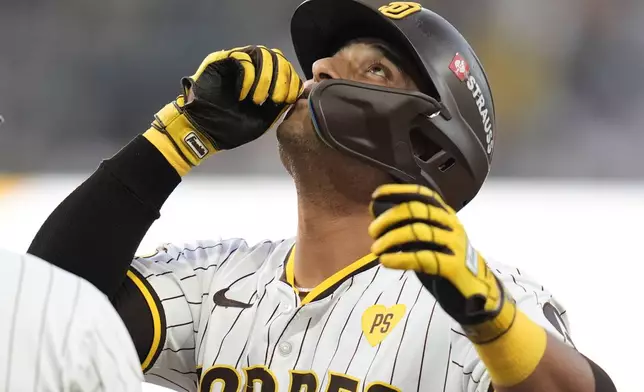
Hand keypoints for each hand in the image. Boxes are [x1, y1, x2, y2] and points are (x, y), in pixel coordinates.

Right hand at [144, 46, 302, 175]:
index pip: (285, 68)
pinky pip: (243, 59)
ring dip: (265, 78)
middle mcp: (252, 67)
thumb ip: (280, 103)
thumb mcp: (265, 118)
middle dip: (281, 79)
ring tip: (258, 99)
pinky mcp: (222, 60)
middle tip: (276, 99)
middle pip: (277, 58)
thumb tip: (299, 91)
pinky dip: (249, 78)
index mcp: (264, 80)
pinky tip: (244, 95)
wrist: (205, 132)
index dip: (291, 81)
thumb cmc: (233, 127)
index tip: (289, 99)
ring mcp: (237, 61)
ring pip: (262, 54)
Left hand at [368, 184, 515, 342]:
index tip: (376, 195)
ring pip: (418, 232)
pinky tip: (386, 261)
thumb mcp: (429, 242)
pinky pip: (423, 258)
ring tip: (376, 248)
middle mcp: (452, 225)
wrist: (479, 292)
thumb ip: (409, 229)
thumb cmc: (447, 264)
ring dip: (391, 238)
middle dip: (389, 218)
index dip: (398, 191)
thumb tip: (377, 214)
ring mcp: (455, 245)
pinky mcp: (454, 266)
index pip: (422, 194)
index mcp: (446, 216)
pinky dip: (400, 258)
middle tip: (372, 231)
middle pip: (417, 210)